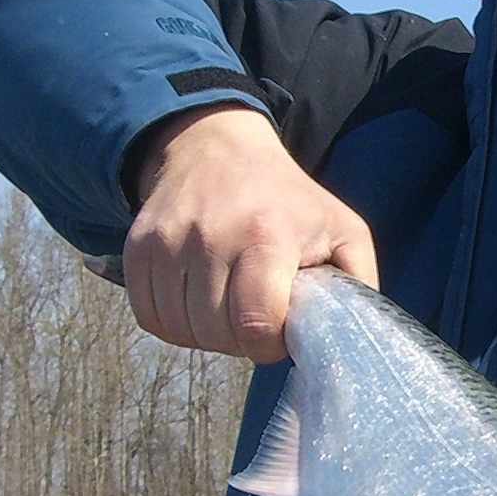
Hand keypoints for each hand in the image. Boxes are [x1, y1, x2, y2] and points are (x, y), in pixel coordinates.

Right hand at [122, 103, 378, 361]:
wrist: (217, 150)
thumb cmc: (289, 201)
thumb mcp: (343, 230)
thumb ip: (357, 284)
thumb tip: (349, 336)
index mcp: (267, 234)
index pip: (255, 324)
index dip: (268, 345)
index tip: (278, 332)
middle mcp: (211, 234)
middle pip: (215, 332)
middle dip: (239, 341)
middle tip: (254, 319)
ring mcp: (169, 240)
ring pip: (180, 329)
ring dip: (206, 335)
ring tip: (227, 310)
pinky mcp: (139, 247)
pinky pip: (149, 317)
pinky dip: (174, 323)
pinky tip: (198, 304)